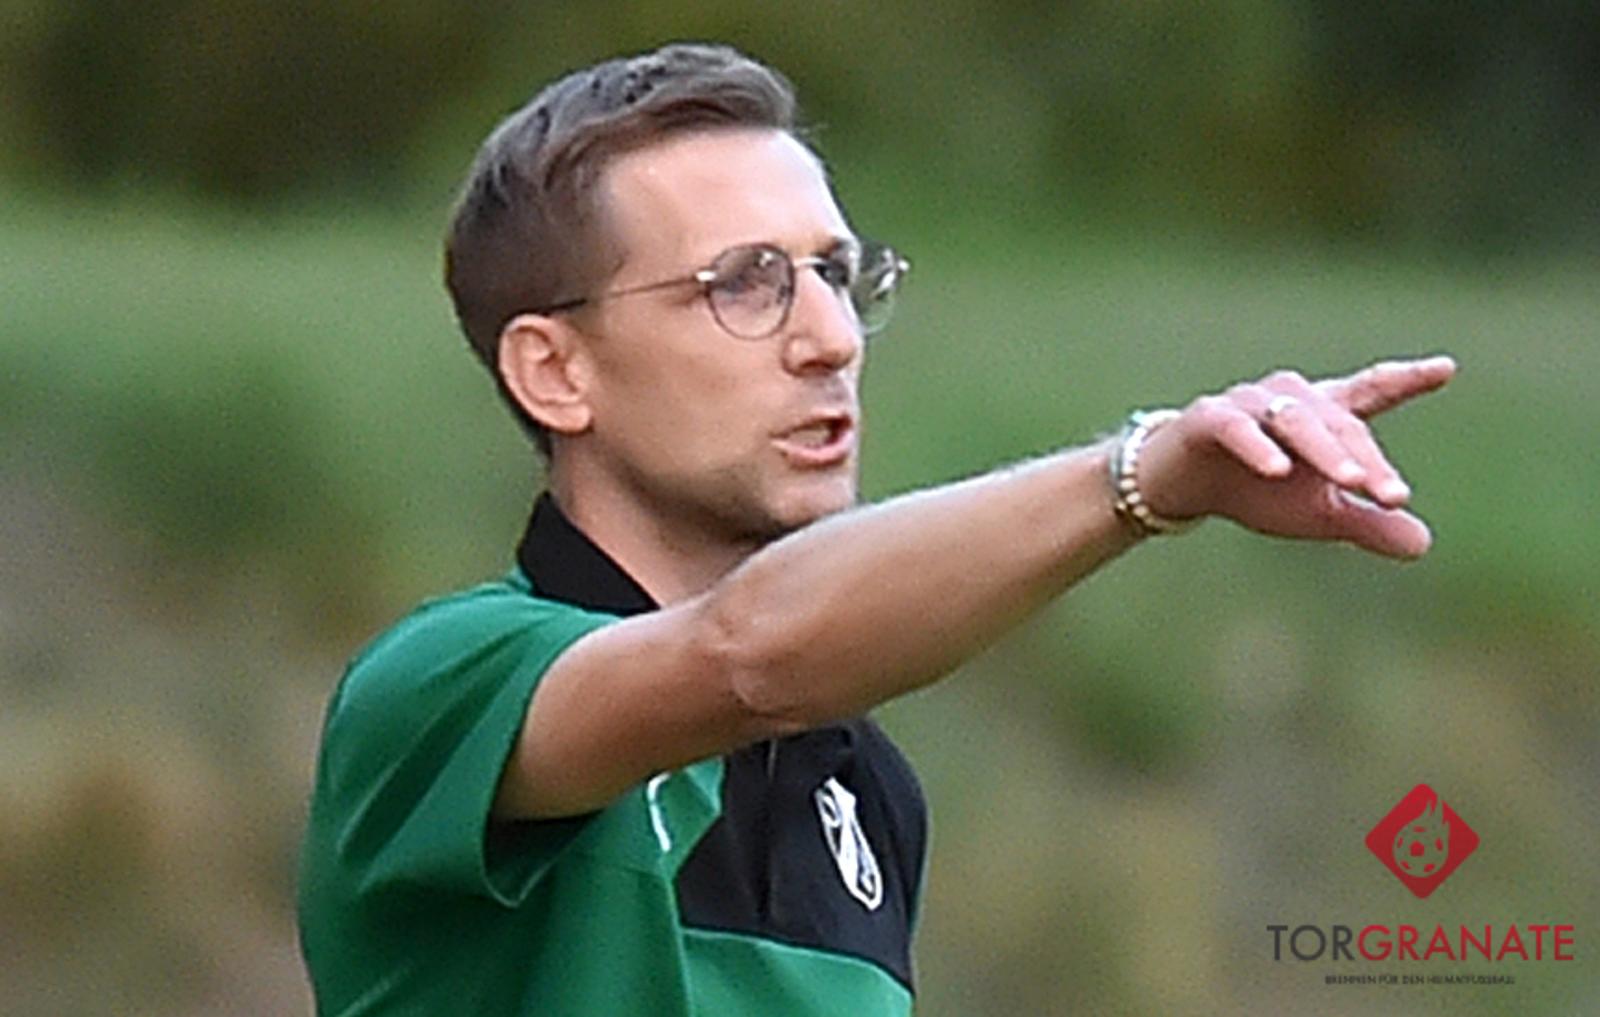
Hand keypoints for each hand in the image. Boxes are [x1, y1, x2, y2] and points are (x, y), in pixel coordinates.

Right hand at [1134, 355, 1456, 557]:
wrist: (1180, 487)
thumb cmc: (1255, 490)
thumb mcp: (1315, 514)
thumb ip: (1366, 522)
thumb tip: (1423, 545)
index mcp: (1324, 413)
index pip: (1370, 392)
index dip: (1406, 380)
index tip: (1444, 369)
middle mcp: (1291, 397)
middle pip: (1339, 420)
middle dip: (1366, 458)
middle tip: (1392, 496)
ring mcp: (1248, 403)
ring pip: (1295, 419)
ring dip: (1325, 450)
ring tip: (1348, 482)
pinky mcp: (1208, 418)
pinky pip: (1237, 427)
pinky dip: (1258, 446)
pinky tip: (1277, 470)